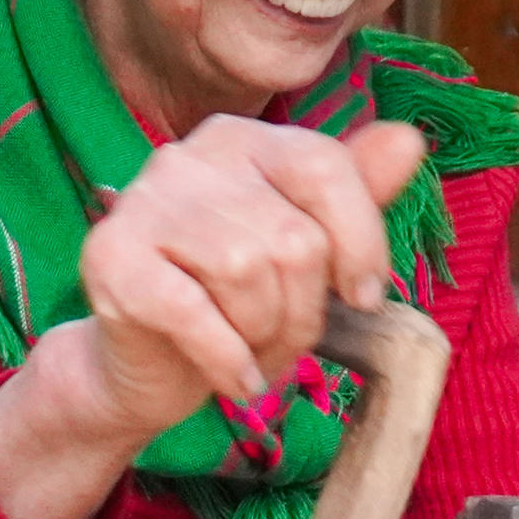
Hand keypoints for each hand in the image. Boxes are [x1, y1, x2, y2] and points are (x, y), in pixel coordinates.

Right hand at [0, 116, 426, 518]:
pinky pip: (192, 312)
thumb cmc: (235, 306)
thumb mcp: (307, 253)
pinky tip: (236, 380)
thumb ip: (355, 195)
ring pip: (246, 270)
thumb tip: (409, 138)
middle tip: (281, 337)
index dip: (361, 241)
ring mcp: (141, 204)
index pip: (324, 166)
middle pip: (291, 234)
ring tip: (251, 351)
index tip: (365, 297)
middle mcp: (187, 157)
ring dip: (263, 333)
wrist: (146, 369)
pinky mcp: (109, 259)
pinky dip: (227, 359)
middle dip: (303, 307)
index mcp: (243, 141)